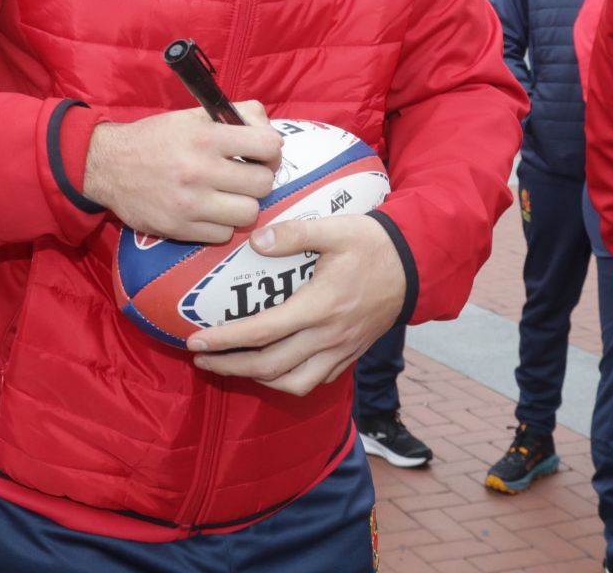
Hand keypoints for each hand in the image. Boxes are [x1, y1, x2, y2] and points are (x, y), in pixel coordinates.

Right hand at [82, 102, 282, 243]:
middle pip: (263, 184)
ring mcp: (189, 203)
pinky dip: (221, 224)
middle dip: (259, 178)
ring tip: (229, 195)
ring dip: (243, 205)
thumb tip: (271, 133)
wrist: (108, 166)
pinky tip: (209, 211)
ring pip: (249, 213)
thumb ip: (234, 117)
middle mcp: (199, 170)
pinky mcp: (178, 228)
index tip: (262, 152)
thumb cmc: (155, 138)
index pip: (267, 145)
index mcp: (205, 137)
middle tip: (246, 176)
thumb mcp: (192, 115)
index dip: (271, 149)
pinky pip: (223, 234)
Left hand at [187, 214, 405, 395]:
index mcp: (320, 307)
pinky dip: (288, 381)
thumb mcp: (335, 229)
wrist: (416, 264)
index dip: (225, 340)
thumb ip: (294, 234)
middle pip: (270, 366)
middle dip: (230, 366)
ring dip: (258, 379)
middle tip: (201, 358)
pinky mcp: (351, 355)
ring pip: (293, 383)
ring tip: (232, 366)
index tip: (196, 340)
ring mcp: (341, 350)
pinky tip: (273, 369)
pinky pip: (315, 381)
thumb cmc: (373, 244)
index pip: (262, 332)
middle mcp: (329, 336)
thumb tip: (255, 240)